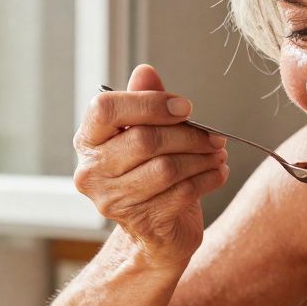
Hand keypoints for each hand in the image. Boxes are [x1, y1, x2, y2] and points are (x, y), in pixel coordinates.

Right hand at [74, 64, 229, 264]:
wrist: (155, 233)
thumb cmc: (149, 176)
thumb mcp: (145, 135)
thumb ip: (143, 103)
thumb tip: (145, 72)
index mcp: (88, 141)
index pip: (107, 109)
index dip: (149, 103)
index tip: (185, 108)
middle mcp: (92, 172)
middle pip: (144, 140)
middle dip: (188, 135)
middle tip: (214, 135)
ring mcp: (113, 201)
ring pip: (166, 168)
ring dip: (201, 158)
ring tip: (218, 153)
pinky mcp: (141, 222)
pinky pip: (182, 192)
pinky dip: (208, 179)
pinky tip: (218, 172)